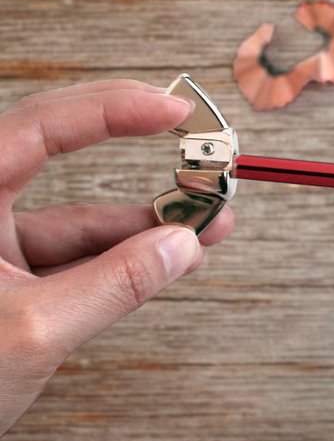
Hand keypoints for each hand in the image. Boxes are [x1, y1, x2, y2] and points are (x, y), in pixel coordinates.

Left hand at [0, 79, 233, 435]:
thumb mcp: (32, 330)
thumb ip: (113, 285)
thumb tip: (180, 247)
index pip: (41, 127)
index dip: (112, 110)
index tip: (172, 111)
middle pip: (61, 153)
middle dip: (134, 150)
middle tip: (191, 139)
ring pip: (80, 218)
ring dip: (147, 221)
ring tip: (207, 220)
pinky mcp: (14, 281)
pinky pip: (79, 258)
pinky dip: (127, 260)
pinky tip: (172, 258)